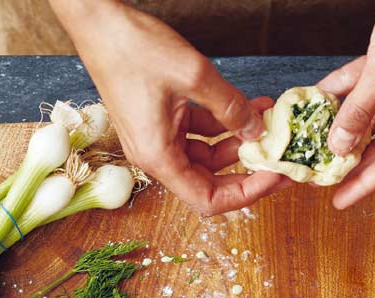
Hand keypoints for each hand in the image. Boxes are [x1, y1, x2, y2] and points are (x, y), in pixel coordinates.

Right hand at [48, 0, 287, 214]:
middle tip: (278, 158)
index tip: (272, 177)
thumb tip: (258, 130)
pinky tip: (247, 108)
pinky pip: (197, 136)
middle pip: (209, 183)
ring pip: (206, 157)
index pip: (208, 199)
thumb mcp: (193, 75)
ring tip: (266, 122)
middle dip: (246, 170)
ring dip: (237, 143)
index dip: (245, 194)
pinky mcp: (159, 124)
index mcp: (158, 157)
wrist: (96, 21)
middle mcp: (156, 157)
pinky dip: (222, 126)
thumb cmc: (131, 47)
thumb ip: (230, 107)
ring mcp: (157, 141)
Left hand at [319, 0, 374, 208]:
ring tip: (314, 144)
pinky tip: (318, 103)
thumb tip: (339, 144)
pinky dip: (341, 95)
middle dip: (349, 158)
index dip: (366, 183)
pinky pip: (362, 89)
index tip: (340, 199)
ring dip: (341, 126)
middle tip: (320, 175)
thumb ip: (361, 108)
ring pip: (368, 118)